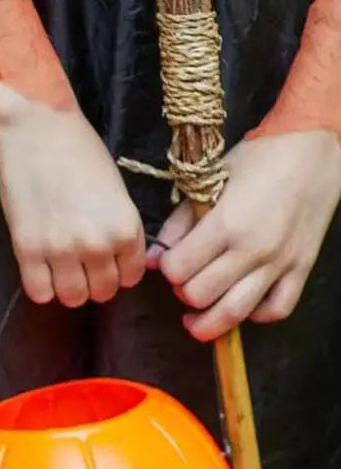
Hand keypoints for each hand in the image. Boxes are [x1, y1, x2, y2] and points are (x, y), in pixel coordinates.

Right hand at [0, 83, 145, 306]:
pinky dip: (42, 286)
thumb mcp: (115, 189)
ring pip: (72, 298)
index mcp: (126, 227)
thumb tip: (116, 259)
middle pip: (103, 292)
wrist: (34, 126)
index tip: (106, 259)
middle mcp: (97, 244)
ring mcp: (60, 250)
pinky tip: (40, 268)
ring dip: (68, 287)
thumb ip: (119, 227)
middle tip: (82, 263)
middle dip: (94, 281)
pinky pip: (39, 293)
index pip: (131, 276)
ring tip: (61, 267)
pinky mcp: (27, 250)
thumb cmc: (78, 148)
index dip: (118, 270)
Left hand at [154, 130, 340, 341]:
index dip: (167, 268)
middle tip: (184, 280)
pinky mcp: (303, 268)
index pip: (178, 269)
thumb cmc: (258, 158)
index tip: (171, 260)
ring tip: (195, 318)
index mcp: (226, 224)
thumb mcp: (209, 183)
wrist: (314, 147)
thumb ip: (179, 224)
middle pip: (200, 295)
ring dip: (208, 321)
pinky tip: (240, 304)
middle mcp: (253, 249)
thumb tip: (155, 261)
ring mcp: (281, 262)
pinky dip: (254, 316)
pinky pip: (276, 310)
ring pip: (234, 312)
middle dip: (183, 292)